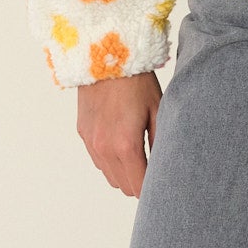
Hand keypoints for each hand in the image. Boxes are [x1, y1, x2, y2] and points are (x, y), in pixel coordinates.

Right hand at [77, 72, 162, 196]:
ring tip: (139, 156)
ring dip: (124, 173)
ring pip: (109, 176)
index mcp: (126, 145)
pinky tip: (122, 143)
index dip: (153, 190)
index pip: (139, 186)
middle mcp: (104, 148)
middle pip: (124, 186)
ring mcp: (91, 142)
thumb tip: (165, 167)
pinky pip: (98, 160)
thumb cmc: (137, 81)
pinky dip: (110, 160)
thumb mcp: (159, 110)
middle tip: (154, 169)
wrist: (104, 56)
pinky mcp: (83, 133)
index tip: (164, 186)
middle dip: (140, 183)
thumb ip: (161, 143)